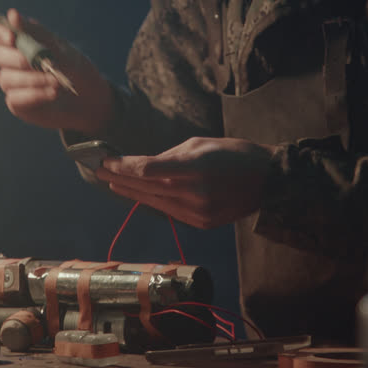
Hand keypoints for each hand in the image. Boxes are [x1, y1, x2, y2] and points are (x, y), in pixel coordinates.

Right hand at [0, 9, 112, 134]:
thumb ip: (35, 32)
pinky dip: (35, 94)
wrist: (89, 96)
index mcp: (16, 40)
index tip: (12, 38)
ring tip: (57, 81)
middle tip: (41, 63)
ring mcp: (11, 82)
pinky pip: (15, 98)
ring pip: (5, 78)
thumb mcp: (59, 46)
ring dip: (33, 79)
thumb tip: (12, 14)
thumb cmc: (72, 65)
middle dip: (18, 58)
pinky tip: (53, 93)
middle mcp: (8, 60)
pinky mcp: (17, 102)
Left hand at [96, 137, 274, 229]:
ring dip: (131, 193)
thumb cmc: (235, 154)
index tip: (105, 160)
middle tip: (98, 170)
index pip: (147, 169)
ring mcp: (197, 212)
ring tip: (112, 183)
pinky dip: (152, 202)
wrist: (268, 181)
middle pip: (145, 188)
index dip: (122, 166)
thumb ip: (170, 155)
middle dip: (119, 178)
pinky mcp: (201, 223)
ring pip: (154, 203)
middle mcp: (194, 193)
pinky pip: (169, 212)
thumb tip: (145, 165)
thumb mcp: (201, 143)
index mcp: (195, 167)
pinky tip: (138, 195)